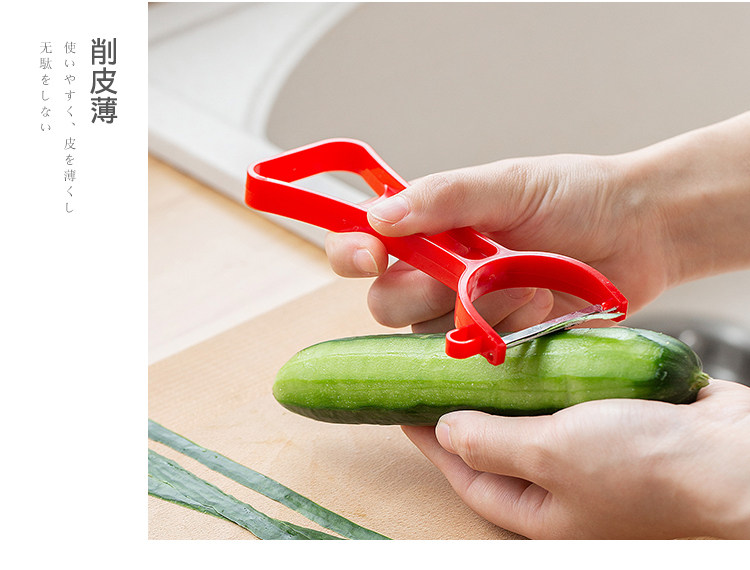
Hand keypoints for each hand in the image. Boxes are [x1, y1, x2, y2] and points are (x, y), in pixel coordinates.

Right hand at [327, 152, 667, 332]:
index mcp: (430, 227)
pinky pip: (473, 358)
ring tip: (531, 284)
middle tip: (474, 271)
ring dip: (478, 314)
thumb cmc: (575, 196)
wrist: (639, 233)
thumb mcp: (509, 184)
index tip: (373, 255)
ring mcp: (466, 313)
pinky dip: (506, 336)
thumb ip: (443, 196)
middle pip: (386, 304)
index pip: (363, 243)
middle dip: (426, 293)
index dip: (352, 252)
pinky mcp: (496, 346)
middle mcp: (437, 272)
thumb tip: (379, 215)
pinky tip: (542, 311)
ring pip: (429, 337)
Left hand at [402, 379, 749, 538]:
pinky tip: (537, 344)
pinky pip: (571, 395)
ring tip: (481, 349)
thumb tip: (445, 432)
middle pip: (497, 443)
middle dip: (469, 405)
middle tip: (442, 365)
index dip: (431, 439)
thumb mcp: (553, 455)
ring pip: (534, 414)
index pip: (466, 472)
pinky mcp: (617, 419)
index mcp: (540, 510)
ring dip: (510, 384)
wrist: (738, 456)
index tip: (406, 405)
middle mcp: (563, 485)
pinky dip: (553, 371)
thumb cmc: (650, 470)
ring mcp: (591, 451)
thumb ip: (493, 444)